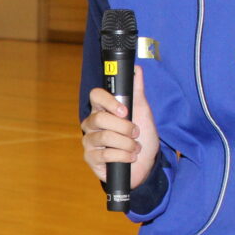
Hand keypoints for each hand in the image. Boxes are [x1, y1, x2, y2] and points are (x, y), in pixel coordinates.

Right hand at [80, 65, 157, 190]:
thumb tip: (137, 70)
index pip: (95, 96)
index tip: (125, 111)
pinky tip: (130, 157)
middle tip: (135, 132)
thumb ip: (137, 92)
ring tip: (135, 147)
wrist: (145, 164)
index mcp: (102, 109)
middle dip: (124, 127)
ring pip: (104, 137)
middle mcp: (92, 124)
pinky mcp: (91, 159)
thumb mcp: (143, 113)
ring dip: (126, 143)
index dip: (109, 101)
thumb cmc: (142, 137)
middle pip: (99, 118)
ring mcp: (89, 142)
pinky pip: (105, 155)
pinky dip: (123, 156)